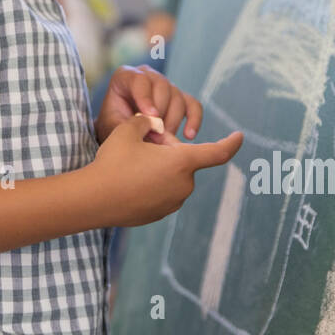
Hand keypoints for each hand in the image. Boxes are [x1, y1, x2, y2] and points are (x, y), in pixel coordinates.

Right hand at [89, 113, 242, 225]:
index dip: (231, 143)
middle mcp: (184, 184)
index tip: (240, 136)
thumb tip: (153, 124)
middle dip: (169, 152)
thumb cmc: (113, 161)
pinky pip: (162, 192)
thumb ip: (147, 121)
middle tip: (142, 147)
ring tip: (131, 167)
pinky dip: (152, 184)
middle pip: (185, 161)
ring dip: (160, 169)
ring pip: (173, 177)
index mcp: (182, 162)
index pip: (217, 152)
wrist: (94, 199)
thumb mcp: (129, 130)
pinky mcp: (160, 213)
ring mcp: (173, 202)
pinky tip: (129, 183)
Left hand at [94, 64, 202, 145]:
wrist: (120, 132)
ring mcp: (165, 85)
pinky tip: (188, 135)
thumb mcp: (113, 125)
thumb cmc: (113, 125)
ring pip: (177, 97)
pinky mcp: (180, 98)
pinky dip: (194, 119)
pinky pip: (193, 105)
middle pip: (162, 86)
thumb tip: (154, 130)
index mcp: (126, 76)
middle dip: (161, 112)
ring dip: (172, 120)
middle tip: (156, 134)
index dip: (146, 98)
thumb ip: (130, 126)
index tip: (151, 117)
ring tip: (163, 140)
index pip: (140, 80)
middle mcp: (147, 75)